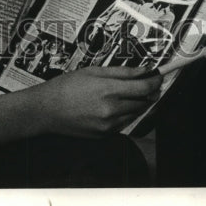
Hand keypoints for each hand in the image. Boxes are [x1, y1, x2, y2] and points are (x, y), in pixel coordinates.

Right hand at [32, 66, 161, 137]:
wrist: (47, 110)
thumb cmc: (67, 86)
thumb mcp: (93, 71)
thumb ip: (122, 72)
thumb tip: (143, 70)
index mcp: (108, 91)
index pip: (143, 87)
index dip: (154, 81)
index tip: (158, 76)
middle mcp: (111, 110)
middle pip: (142, 101)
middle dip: (148, 91)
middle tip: (148, 82)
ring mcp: (108, 125)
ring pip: (135, 113)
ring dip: (138, 103)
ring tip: (130, 93)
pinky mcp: (104, 135)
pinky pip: (123, 123)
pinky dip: (125, 114)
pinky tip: (116, 105)